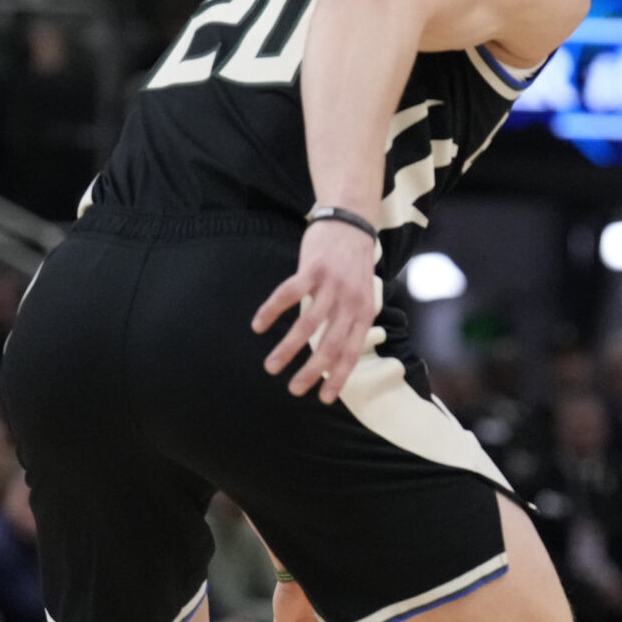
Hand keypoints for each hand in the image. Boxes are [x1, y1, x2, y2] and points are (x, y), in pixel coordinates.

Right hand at [252, 218, 379, 403]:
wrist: (351, 223)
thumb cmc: (353, 265)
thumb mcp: (361, 296)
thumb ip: (350, 321)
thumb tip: (336, 354)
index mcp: (363, 312)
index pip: (351, 352)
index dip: (337, 376)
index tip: (323, 398)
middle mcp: (350, 302)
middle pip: (329, 345)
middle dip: (310, 371)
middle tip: (293, 389)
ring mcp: (331, 286)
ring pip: (307, 325)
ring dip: (287, 349)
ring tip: (270, 367)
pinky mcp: (312, 269)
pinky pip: (288, 294)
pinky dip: (272, 311)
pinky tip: (258, 325)